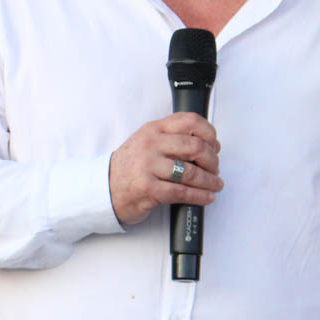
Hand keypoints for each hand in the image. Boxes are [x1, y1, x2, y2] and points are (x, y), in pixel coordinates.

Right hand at [107, 112, 221, 225]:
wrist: (104, 189)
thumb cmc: (129, 167)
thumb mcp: (146, 142)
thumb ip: (170, 137)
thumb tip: (206, 143)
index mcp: (153, 129)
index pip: (190, 121)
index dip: (209, 134)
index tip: (215, 145)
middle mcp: (151, 145)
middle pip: (195, 147)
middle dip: (212, 160)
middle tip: (215, 169)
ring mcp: (148, 167)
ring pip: (191, 172)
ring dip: (210, 180)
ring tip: (215, 185)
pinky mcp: (148, 189)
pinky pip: (182, 192)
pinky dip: (200, 196)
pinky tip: (207, 197)